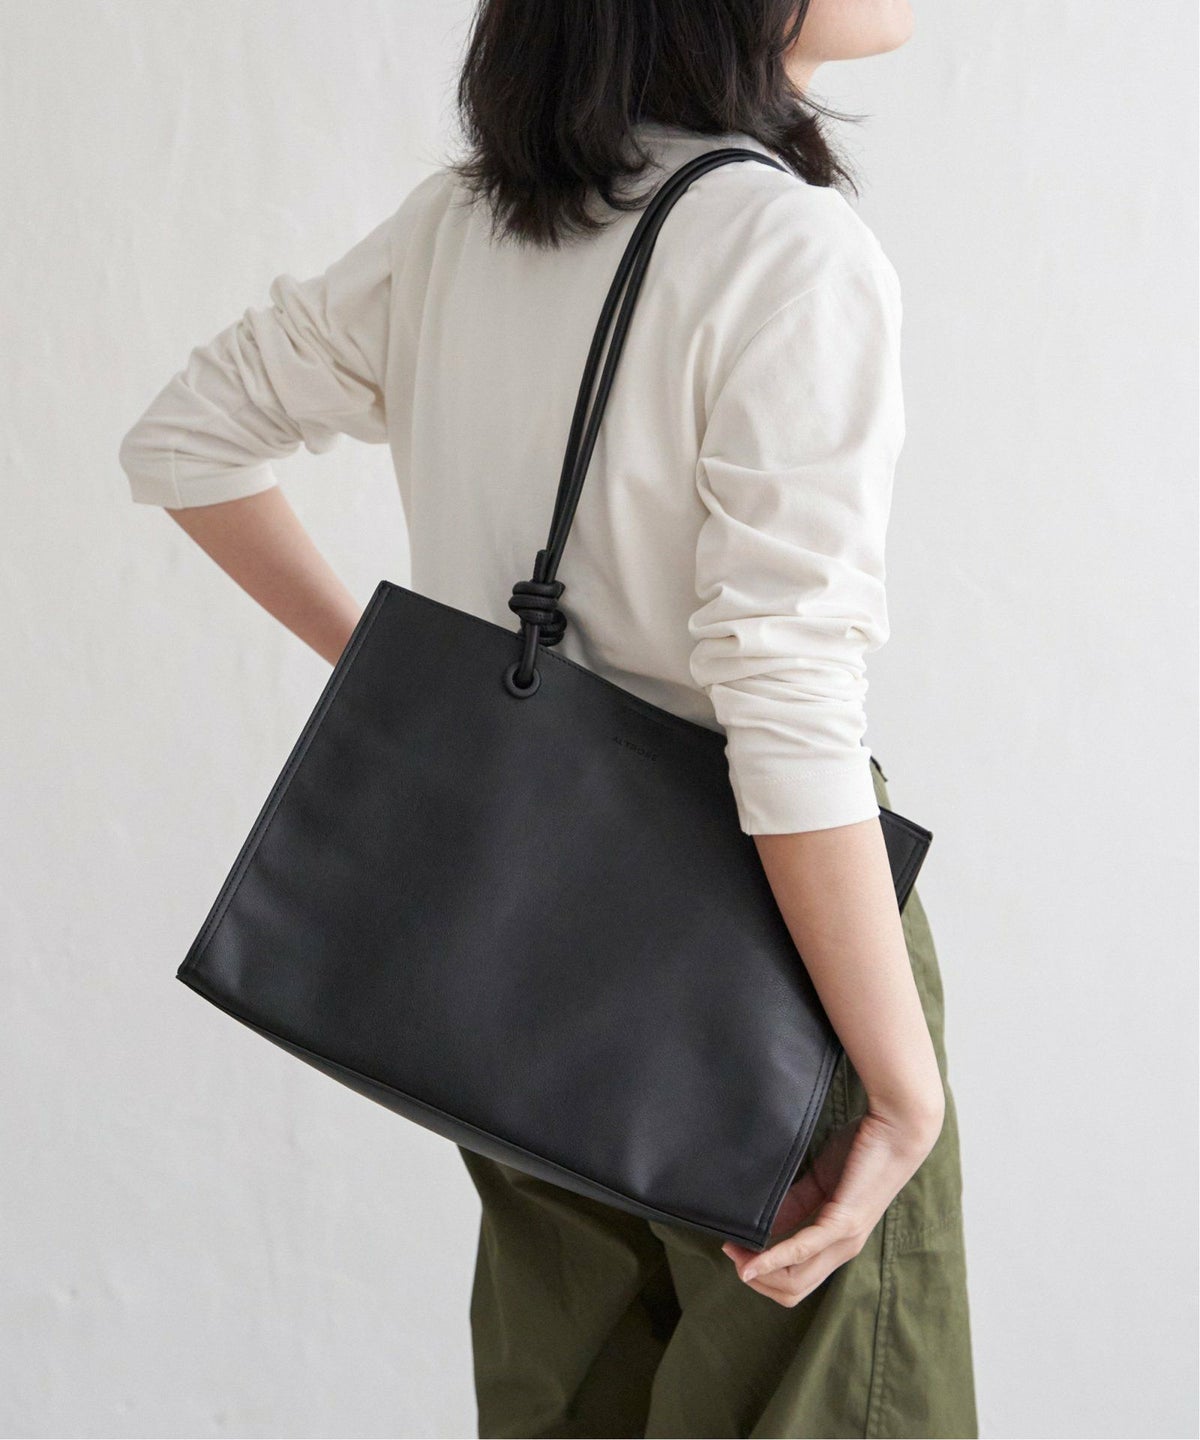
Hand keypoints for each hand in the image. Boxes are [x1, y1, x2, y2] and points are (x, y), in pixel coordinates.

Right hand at [722, 1101, 942, 1307]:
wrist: (896, 1129)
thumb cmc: (862, 1150)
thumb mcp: (820, 1180)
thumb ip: (795, 1203)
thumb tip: (764, 1220)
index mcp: (838, 1241)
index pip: (796, 1278)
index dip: (763, 1272)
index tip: (736, 1249)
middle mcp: (843, 1249)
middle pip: (792, 1288)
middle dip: (756, 1278)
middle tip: (731, 1252)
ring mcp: (845, 1239)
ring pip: (795, 1279)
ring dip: (759, 1271)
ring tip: (734, 1252)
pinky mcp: (844, 1222)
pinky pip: (802, 1249)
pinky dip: (773, 1258)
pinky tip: (751, 1259)